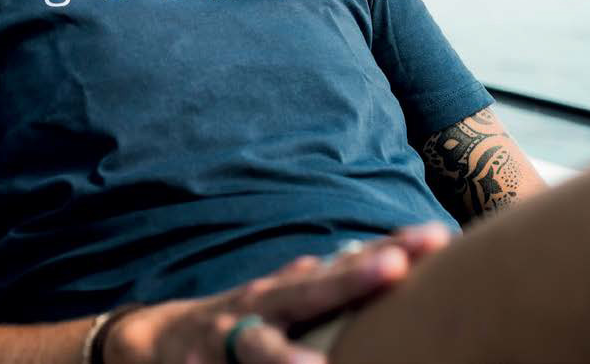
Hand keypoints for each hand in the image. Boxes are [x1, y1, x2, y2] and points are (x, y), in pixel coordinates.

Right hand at [107, 221, 452, 363]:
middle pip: (312, 291)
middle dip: (353, 279)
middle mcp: (260, 306)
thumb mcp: (274, 296)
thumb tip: (366, 252)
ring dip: (288, 356)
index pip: (345, 265)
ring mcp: (229, 341)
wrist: (154, 343)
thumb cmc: (232, 319)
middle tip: (396, 267)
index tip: (435, 238)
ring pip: (262, 347)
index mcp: (286, 289)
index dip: (388, 250)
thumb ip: (316, 281)